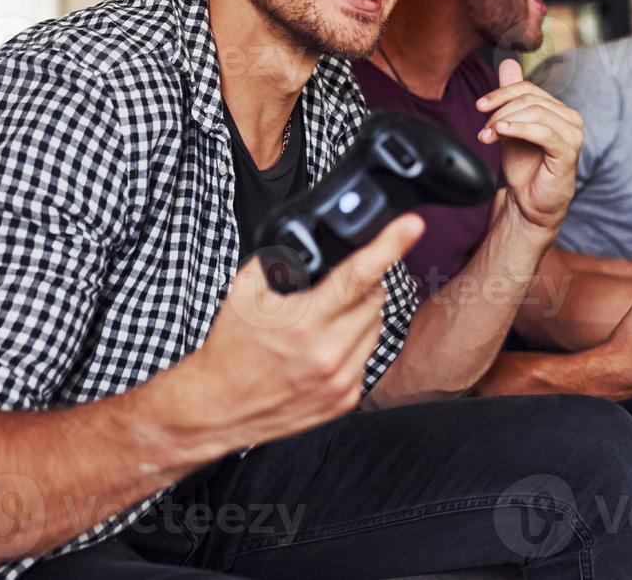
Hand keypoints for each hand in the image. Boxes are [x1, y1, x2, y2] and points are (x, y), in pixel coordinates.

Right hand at [192, 214, 422, 450]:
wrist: (218, 406)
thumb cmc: (230, 348)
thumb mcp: (245, 291)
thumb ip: (280, 261)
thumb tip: (309, 242)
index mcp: (303, 323)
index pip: (358, 275)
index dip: (390, 245)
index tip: (412, 225)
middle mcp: (327, 354)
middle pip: (375, 299)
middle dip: (364, 283)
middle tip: (337, 285)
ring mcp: (341, 380)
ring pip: (376, 326)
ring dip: (361, 313)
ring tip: (327, 317)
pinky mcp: (346, 400)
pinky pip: (367, 355)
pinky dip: (355, 342)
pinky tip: (327, 344)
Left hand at [476, 59, 584, 234]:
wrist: (529, 204)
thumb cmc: (524, 168)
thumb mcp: (510, 127)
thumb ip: (511, 98)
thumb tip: (507, 63)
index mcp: (557, 110)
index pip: (528, 89)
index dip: (501, 93)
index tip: (479, 106)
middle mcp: (570, 119)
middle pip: (530, 99)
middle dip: (500, 111)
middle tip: (483, 129)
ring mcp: (573, 135)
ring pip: (536, 112)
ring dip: (505, 122)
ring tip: (487, 136)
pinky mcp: (568, 153)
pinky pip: (543, 132)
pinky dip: (519, 129)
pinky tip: (501, 133)